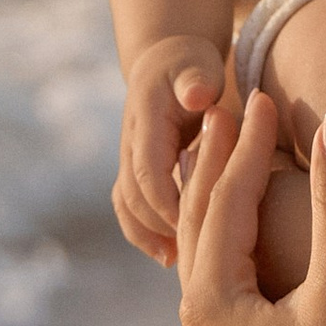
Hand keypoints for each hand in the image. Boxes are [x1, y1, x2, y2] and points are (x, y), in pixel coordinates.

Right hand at [114, 31, 225, 261]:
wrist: (165, 62)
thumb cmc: (190, 64)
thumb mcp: (197, 64)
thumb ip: (195, 80)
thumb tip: (197, 96)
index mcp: (146, 123)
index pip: (147, 172)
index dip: (167, 202)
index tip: (193, 226)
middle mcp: (130, 146)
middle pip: (135, 197)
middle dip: (162, 227)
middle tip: (195, 256)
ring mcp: (128, 161)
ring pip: (129, 207)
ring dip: (150, 236)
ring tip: (180, 264)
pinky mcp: (136, 173)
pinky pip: (131, 209)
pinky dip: (145, 233)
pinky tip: (171, 256)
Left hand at [174, 92, 325, 325]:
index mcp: (213, 304)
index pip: (224, 202)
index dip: (248, 145)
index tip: (268, 96)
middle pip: (201, 227)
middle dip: (221, 166)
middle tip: (234, 107)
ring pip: (207, 260)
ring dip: (222, 206)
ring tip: (234, 160)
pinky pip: (221, 290)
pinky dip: (232, 249)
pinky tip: (248, 242)